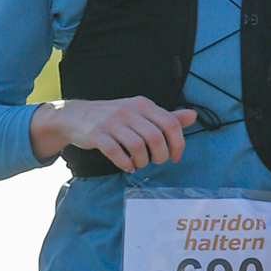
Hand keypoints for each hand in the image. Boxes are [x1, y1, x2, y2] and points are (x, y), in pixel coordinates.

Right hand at [33, 96, 197, 169]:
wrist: (76, 116)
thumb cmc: (114, 117)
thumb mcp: (141, 113)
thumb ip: (166, 117)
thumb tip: (193, 116)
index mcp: (143, 104)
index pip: (171, 124)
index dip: (178, 144)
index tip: (175, 156)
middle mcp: (129, 110)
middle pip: (156, 138)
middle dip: (160, 156)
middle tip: (155, 161)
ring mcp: (111, 122)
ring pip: (137, 147)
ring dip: (142, 161)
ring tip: (138, 163)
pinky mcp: (96, 134)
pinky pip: (115, 152)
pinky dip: (124, 163)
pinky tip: (126, 166)